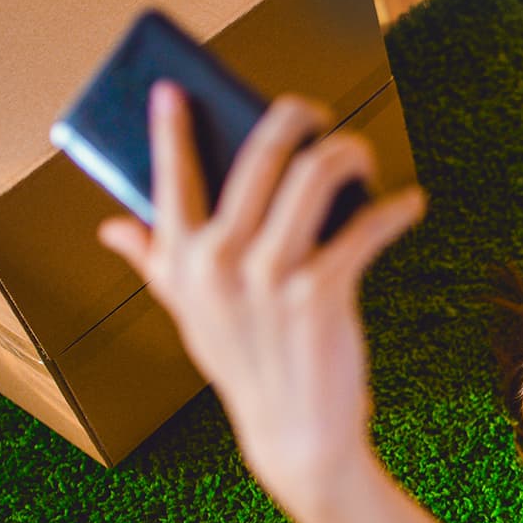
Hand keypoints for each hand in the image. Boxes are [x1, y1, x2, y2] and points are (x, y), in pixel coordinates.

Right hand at [98, 82, 425, 494]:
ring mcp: (271, 276)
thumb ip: (156, 264)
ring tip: (360, 155)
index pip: (169, 178)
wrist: (295, 432)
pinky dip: (395, 209)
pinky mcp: (321, 292)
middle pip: (259, 154)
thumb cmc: (246, 367)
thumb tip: (112, 227)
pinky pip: (365, 226)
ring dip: (348, 152)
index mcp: (182, 262)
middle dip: (294, 116)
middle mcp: (220, 263)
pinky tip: (410, 204)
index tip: (176, 89)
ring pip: (314, 175)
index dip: (171, 128)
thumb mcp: (191, 316)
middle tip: (314, 112)